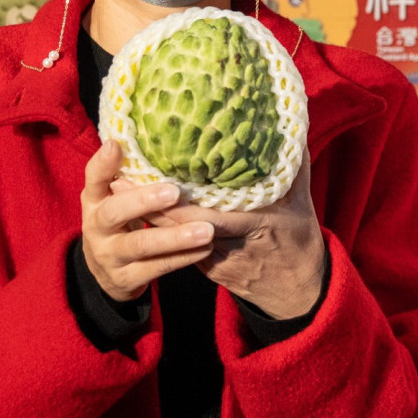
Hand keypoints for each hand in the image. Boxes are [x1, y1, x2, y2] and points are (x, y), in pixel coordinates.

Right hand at [81, 139, 215, 303]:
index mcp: (92, 201)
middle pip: (113, 212)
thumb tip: (159, 140)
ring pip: (140, 245)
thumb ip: (128, 177)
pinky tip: (204, 248)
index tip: (116, 145)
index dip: (102, 164)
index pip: (93, 179)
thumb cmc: (118, 222)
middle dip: (143, 201)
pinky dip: (182, 258)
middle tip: (174, 192)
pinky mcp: (124, 279)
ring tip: (206, 230)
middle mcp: (95, 227)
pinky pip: (155, 268)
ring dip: (174, 238)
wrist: (104, 272)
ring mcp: (108, 255)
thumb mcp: (113, 198)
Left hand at [113, 152, 324, 318]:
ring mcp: (214, 261)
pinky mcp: (206, 268)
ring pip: (174, 238)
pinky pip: (178, 247)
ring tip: (118, 189)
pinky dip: (159, 228)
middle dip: (148, 205)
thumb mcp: (300, 201)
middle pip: (180, 227)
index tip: (150, 177)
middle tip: (118, 180)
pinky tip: (137, 210)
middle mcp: (228, 246)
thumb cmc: (300, 238)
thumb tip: (288, 126)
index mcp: (253, 226)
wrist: (298, 291)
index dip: (175, 202)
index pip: (206, 216)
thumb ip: (292, 165)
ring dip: (146, 216)